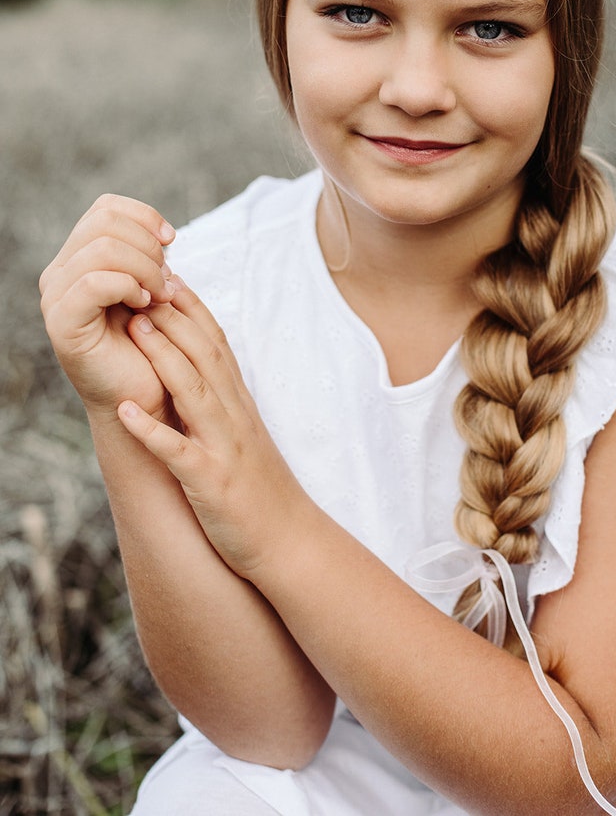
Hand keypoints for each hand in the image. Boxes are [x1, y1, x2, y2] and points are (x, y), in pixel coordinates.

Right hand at [40, 195, 176, 419]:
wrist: (149, 396)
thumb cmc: (154, 344)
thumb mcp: (153, 288)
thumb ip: (148, 255)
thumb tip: (163, 232)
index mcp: (80, 258)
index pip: (106, 208)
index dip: (144, 216)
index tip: (172, 241)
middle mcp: (60, 273)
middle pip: (106, 223)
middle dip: (148, 246)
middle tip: (166, 280)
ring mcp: (57, 297)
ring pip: (103, 248)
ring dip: (145, 268)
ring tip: (160, 296)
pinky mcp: (63, 323)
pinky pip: (95, 281)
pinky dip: (129, 286)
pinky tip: (146, 306)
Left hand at [117, 278, 300, 579]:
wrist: (290, 540)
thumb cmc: (260, 489)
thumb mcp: (242, 435)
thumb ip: (222, 401)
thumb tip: (196, 367)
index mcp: (239, 404)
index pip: (217, 344)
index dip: (192, 308)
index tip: (168, 276)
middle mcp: (234, 417)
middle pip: (205, 356)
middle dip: (174, 318)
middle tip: (143, 283)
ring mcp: (224, 448)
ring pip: (194, 392)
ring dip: (163, 358)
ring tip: (134, 328)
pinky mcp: (211, 483)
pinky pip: (179, 453)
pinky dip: (151, 431)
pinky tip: (124, 413)